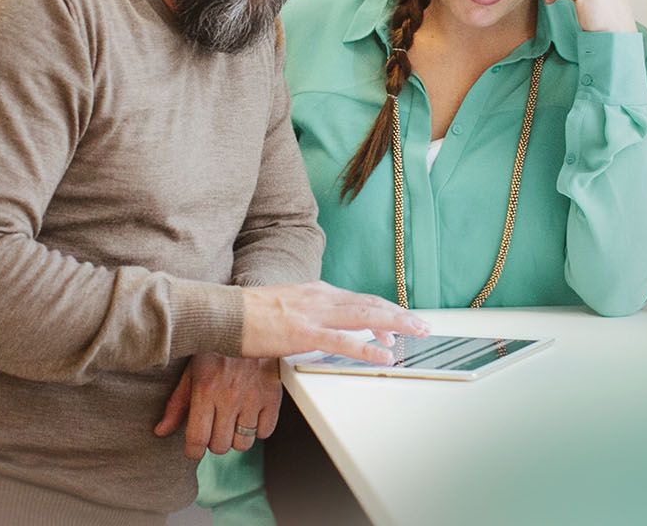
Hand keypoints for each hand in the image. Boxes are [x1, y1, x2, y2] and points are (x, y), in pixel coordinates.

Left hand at [153, 355, 280, 459]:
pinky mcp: (273, 396)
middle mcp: (229, 397)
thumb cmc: (218, 345)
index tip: (194, 448)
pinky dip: (257, 429)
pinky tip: (250, 414)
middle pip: (220, 446)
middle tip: (214, 426)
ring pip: (243, 443)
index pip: (197, 439)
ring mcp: (253, 398)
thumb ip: (177, 403)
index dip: (193, 451)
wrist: (250, 321)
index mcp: (205, 390)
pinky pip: (265, 432)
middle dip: (213, 441)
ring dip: (235, 437)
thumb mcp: (192, 370)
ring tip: (233, 420)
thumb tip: (161, 430)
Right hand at [240, 281, 428, 364]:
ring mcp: (314, 314)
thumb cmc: (248, 313)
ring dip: (395, 325)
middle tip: (422, 326)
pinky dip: (367, 348)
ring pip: (365, 317)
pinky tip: (384, 354)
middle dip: (399, 315)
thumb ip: (307, 313)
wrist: (224, 312)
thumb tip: (321, 326)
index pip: (359, 300)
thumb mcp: (285, 305)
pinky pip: (343, 342)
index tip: (399, 322)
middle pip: (370, 304)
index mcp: (316, 292)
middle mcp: (321, 298)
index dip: (383, 311)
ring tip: (416, 333)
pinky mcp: (304, 333)